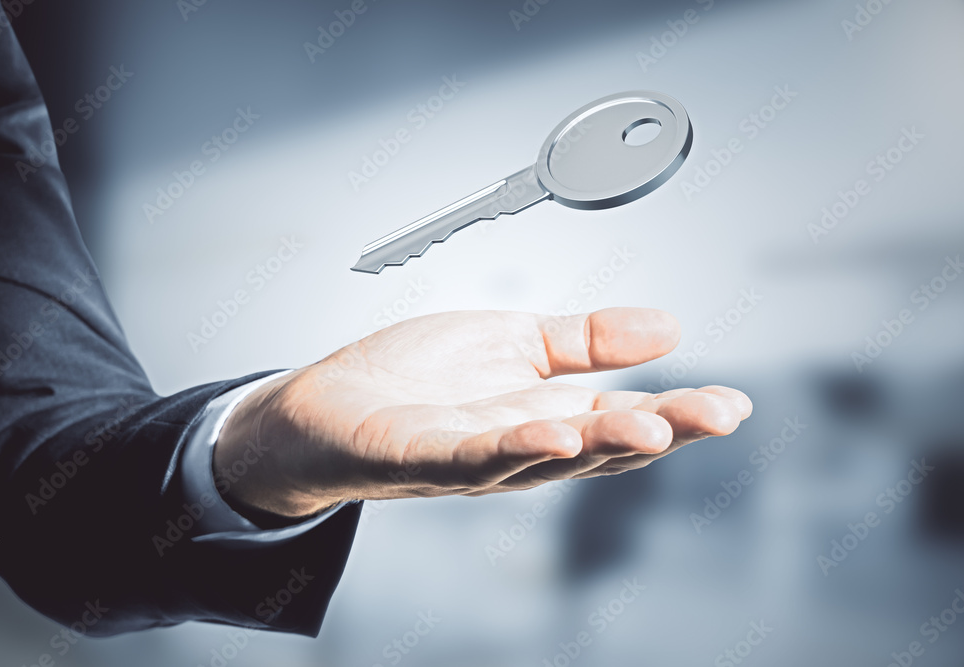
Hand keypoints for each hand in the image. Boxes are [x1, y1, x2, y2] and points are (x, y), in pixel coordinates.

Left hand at [214, 308, 751, 519]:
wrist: (324, 404)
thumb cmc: (416, 380)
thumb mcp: (513, 343)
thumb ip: (583, 341)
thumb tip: (668, 330)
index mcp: (545, 416)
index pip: (624, 418)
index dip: (680, 413)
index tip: (734, 403)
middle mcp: (516, 447)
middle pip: (598, 444)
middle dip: (661, 429)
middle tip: (717, 413)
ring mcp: (468, 459)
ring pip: (544, 459)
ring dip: (598, 444)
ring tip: (651, 425)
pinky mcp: (416, 458)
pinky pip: (469, 459)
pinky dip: (510, 451)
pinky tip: (549, 434)